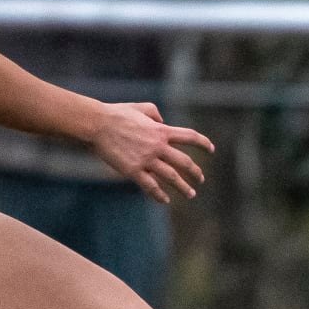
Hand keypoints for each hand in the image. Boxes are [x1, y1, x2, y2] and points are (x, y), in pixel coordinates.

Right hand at [88, 102, 214, 203]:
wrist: (97, 124)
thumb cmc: (116, 114)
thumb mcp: (139, 107)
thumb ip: (154, 113)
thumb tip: (162, 121)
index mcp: (161, 131)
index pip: (189, 137)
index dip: (203, 143)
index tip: (211, 149)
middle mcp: (158, 146)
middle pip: (185, 162)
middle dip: (196, 172)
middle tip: (200, 179)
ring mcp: (147, 159)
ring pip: (172, 177)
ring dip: (183, 187)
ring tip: (191, 194)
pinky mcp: (133, 170)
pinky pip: (151, 186)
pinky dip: (159, 195)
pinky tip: (165, 200)